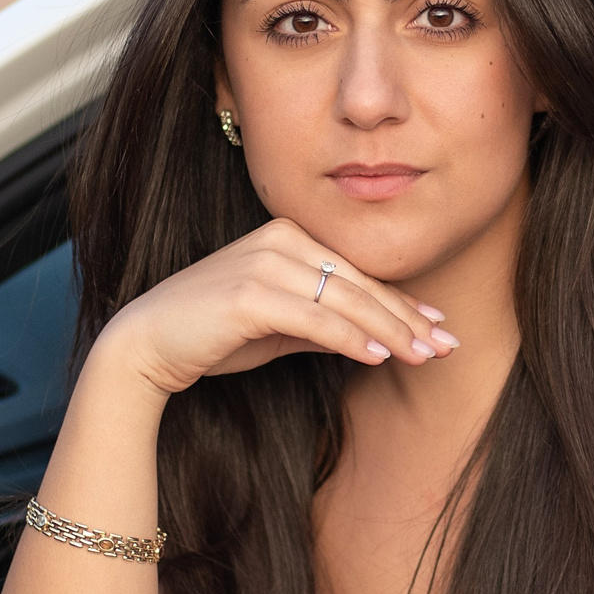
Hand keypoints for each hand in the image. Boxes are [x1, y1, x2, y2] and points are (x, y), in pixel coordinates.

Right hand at [88, 218, 453, 397]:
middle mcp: (281, 240)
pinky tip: (379, 358)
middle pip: (360, 285)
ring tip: (426, 356)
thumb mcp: (279, 326)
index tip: (439, 327)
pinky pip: (315, 318)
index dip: (402, 303)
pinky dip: (351, 339)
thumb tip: (375, 338)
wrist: (146, 345)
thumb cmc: (212, 335)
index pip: (358, 274)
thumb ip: (323, 322)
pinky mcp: (250, 294)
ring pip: (345, 301)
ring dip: (391, 332)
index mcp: (289, 236)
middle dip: (408, 319)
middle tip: (447, 346)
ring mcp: (265, 262)